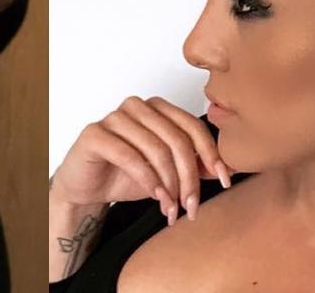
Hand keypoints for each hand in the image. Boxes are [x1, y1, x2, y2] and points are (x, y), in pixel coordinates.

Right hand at [50, 95, 233, 225]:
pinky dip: (148, 180)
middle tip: (192, 206)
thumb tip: (226, 168)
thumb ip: (193, 165)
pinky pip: (129, 156)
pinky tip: (155, 197)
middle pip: (176, 139)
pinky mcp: (95, 133)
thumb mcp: (167, 172)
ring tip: (172, 208)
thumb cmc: (126, 174)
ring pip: (156, 148)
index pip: (192, 125)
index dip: (211, 153)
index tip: (224, 180)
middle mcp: (137, 106)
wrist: (87, 187)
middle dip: (189, 177)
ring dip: (169, 184)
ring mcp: (115, 117)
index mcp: (157, 108)